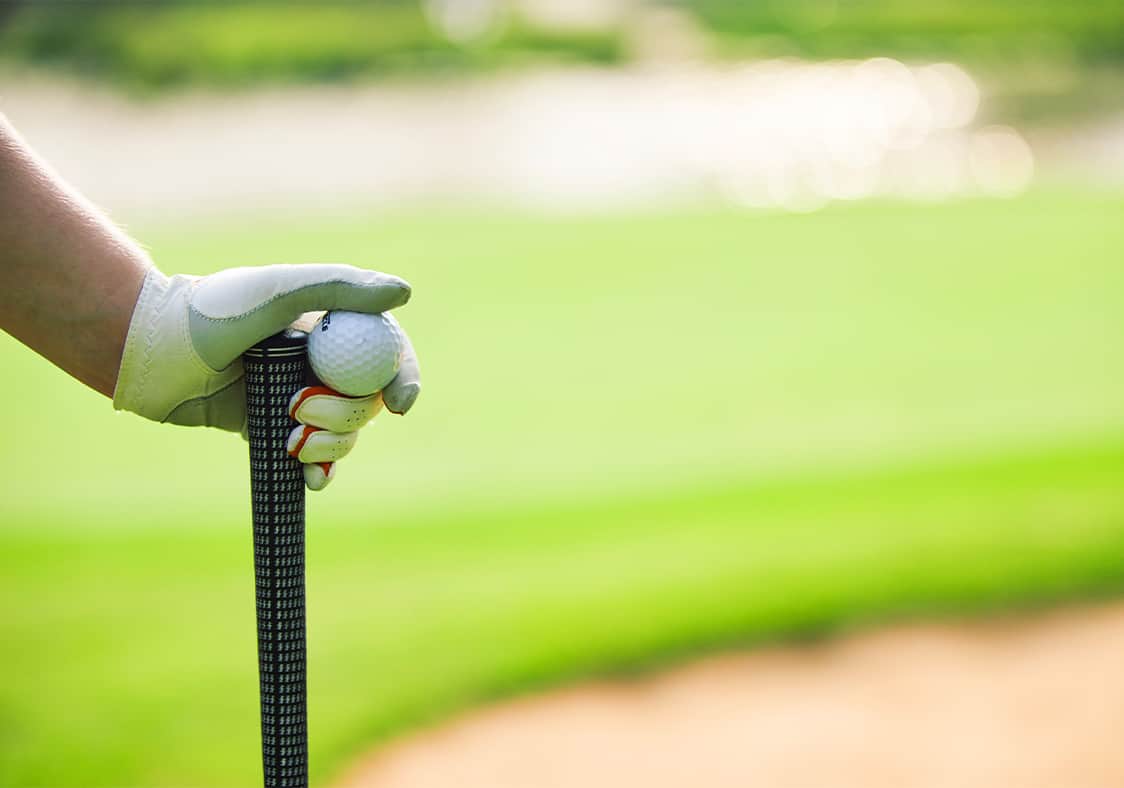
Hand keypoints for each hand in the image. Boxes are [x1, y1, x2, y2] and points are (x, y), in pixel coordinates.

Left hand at [113, 264, 420, 489]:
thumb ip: (339, 287)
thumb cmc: (209, 312)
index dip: (403, 377)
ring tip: (290, 438)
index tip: (401, 403)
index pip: (386, 351)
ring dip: (330, 445)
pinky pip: (311, 457)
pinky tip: (312, 481)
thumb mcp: (276, 291)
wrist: (145, 353)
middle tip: (301, 411)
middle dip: (346, 415)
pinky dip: (318, 471)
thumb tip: (404, 292)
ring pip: (344, 433)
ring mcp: (296, 396)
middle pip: (367, 400)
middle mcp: (318, 361)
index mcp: (328, 325)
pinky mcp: (271, 428)